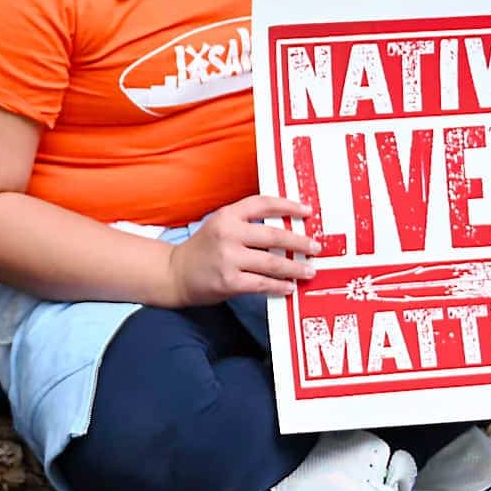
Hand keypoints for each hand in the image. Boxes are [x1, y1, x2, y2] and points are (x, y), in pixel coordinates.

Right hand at [164, 195, 318, 306]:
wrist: (175, 273)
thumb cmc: (204, 250)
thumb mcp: (221, 226)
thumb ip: (247, 224)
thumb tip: (286, 231)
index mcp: (228, 215)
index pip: (263, 204)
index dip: (288, 206)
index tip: (307, 212)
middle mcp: (227, 234)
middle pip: (274, 235)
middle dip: (300, 242)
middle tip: (315, 248)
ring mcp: (228, 258)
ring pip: (272, 263)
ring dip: (295, 267)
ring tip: (309, 270)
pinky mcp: (228, 281)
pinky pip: (262, 284)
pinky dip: (279, 286)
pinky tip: (289, 287)